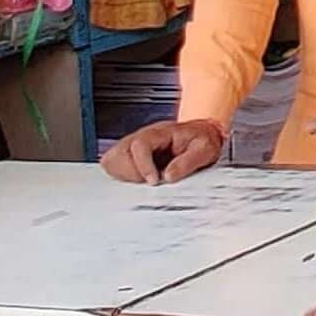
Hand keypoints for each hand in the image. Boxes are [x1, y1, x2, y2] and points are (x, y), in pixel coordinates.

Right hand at [101, 117, 225, 185]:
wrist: (200, 133)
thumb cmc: (200, 139)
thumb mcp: (205, 148)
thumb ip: (188, 161)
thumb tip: (169, 176)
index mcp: (161, 132)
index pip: (140, 145)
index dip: (143, 165)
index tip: (154, 181)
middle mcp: (143, 137)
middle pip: (120, 153)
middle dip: (131, 173)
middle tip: (149, 182)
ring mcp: (133, 145)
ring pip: (112, 159)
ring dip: (123, 175)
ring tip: (142, 181)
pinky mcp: (128, 155)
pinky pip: (111, 164)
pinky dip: (118, 175)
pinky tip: (134, 180)